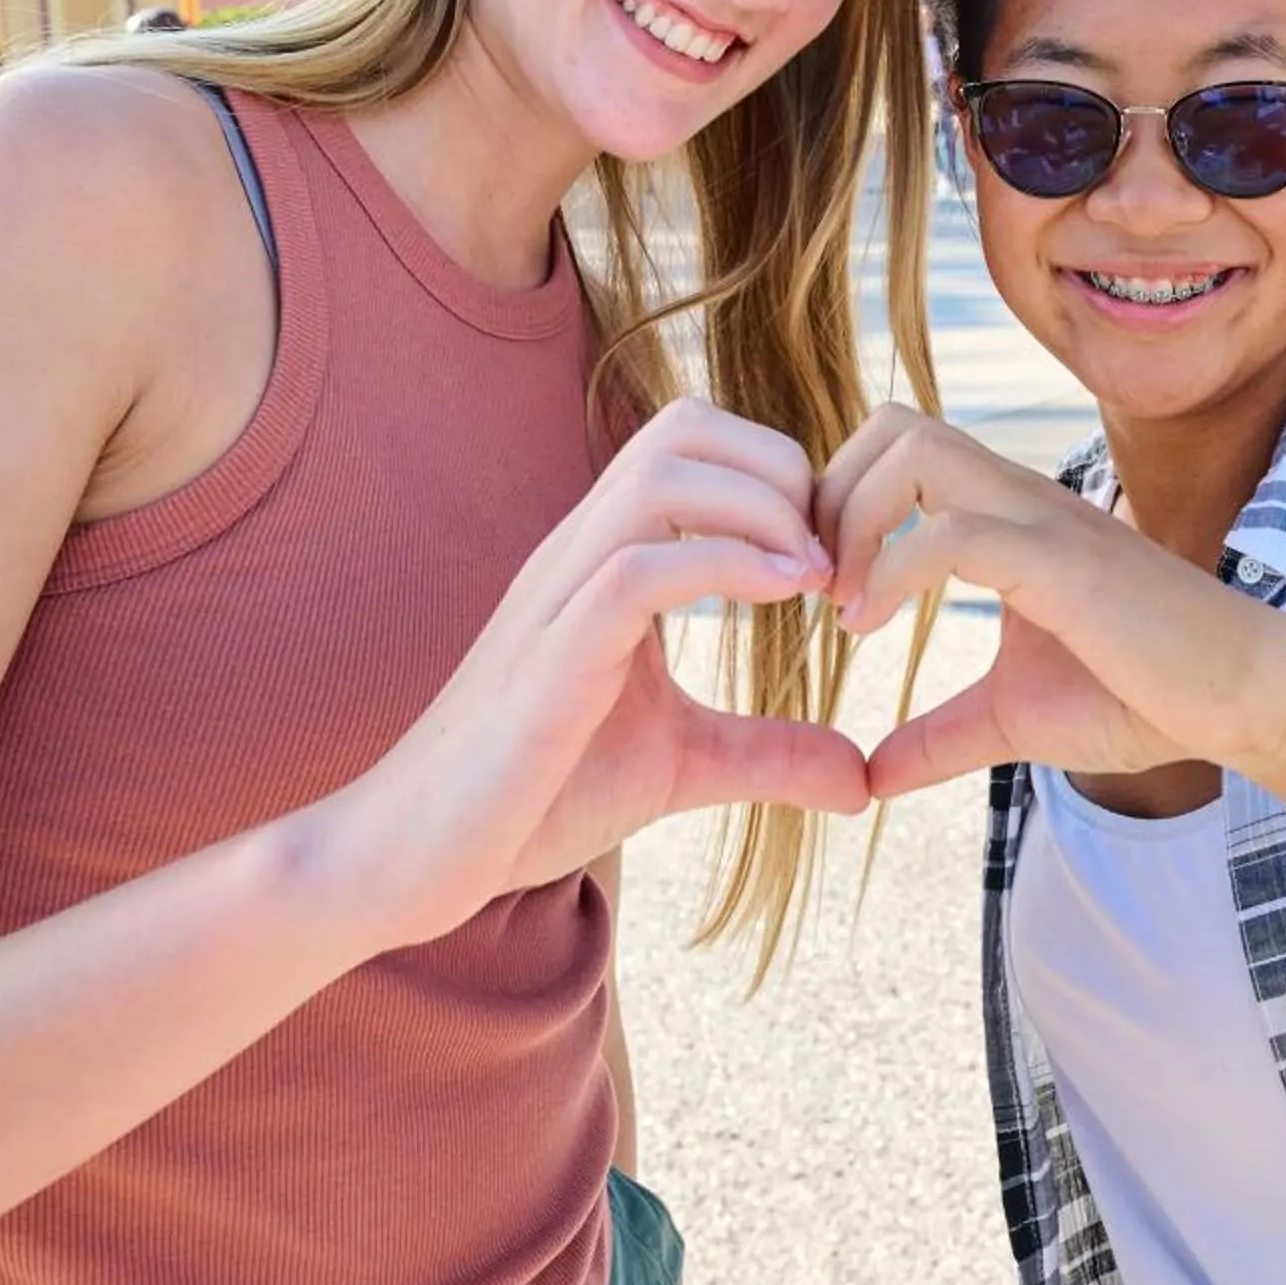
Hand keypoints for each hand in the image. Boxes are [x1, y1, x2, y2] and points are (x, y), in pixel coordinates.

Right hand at [332, 398, 863, 946]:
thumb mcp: (680, 766)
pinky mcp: (549, 657)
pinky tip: (778, 599)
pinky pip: (634, 568)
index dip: (779, 472)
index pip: (692, 440)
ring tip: (814, 577)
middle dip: (779, 467)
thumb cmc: (537, 796)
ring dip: (760, 507)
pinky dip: (722, 565)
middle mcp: (578, 552)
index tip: (831, 551)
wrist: (422, 857)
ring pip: (661, 474)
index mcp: (604, 556)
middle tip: (830, 555)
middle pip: (683, 428)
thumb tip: (863, 781)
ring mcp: (558, 595)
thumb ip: (767, 756)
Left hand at [817, 406, 1285, 800]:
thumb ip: (941, 734)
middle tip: (819, 584)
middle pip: (894, 422)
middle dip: (831, 491)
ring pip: (916, 450)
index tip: (821, 586)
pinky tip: (875, 626)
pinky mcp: (1064, 564)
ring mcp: (1042, 521)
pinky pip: (955, 534)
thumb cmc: (1142, 695)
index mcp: (1005, 513)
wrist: (1245, 699)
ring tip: (845, 606)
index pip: (898, 442)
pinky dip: (893, 571)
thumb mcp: (1014, 718)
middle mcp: (1018, 496)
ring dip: (855, 519)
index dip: (840, 497)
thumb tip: (870, 776)